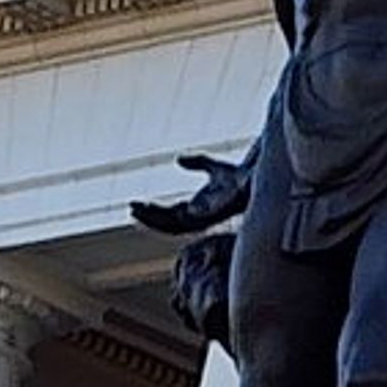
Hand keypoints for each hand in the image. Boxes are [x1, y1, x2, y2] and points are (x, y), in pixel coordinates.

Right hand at [132, 150, 253, 236]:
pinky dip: (171, 218)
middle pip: (168, 224)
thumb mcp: (212, 167)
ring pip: (174, 226)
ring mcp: (204, 219)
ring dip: (155, 219)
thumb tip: (179, 159)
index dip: (153, 212)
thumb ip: (197, 163)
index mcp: (197, 209)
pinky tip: (157, 209)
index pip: (170, 216)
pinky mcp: (209, 217)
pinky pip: (186, 222)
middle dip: (149, 217)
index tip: (135, 204)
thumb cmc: (238, 177)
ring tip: (137, 209)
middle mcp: (198, 217)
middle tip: (132, 208)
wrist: (255, 178)